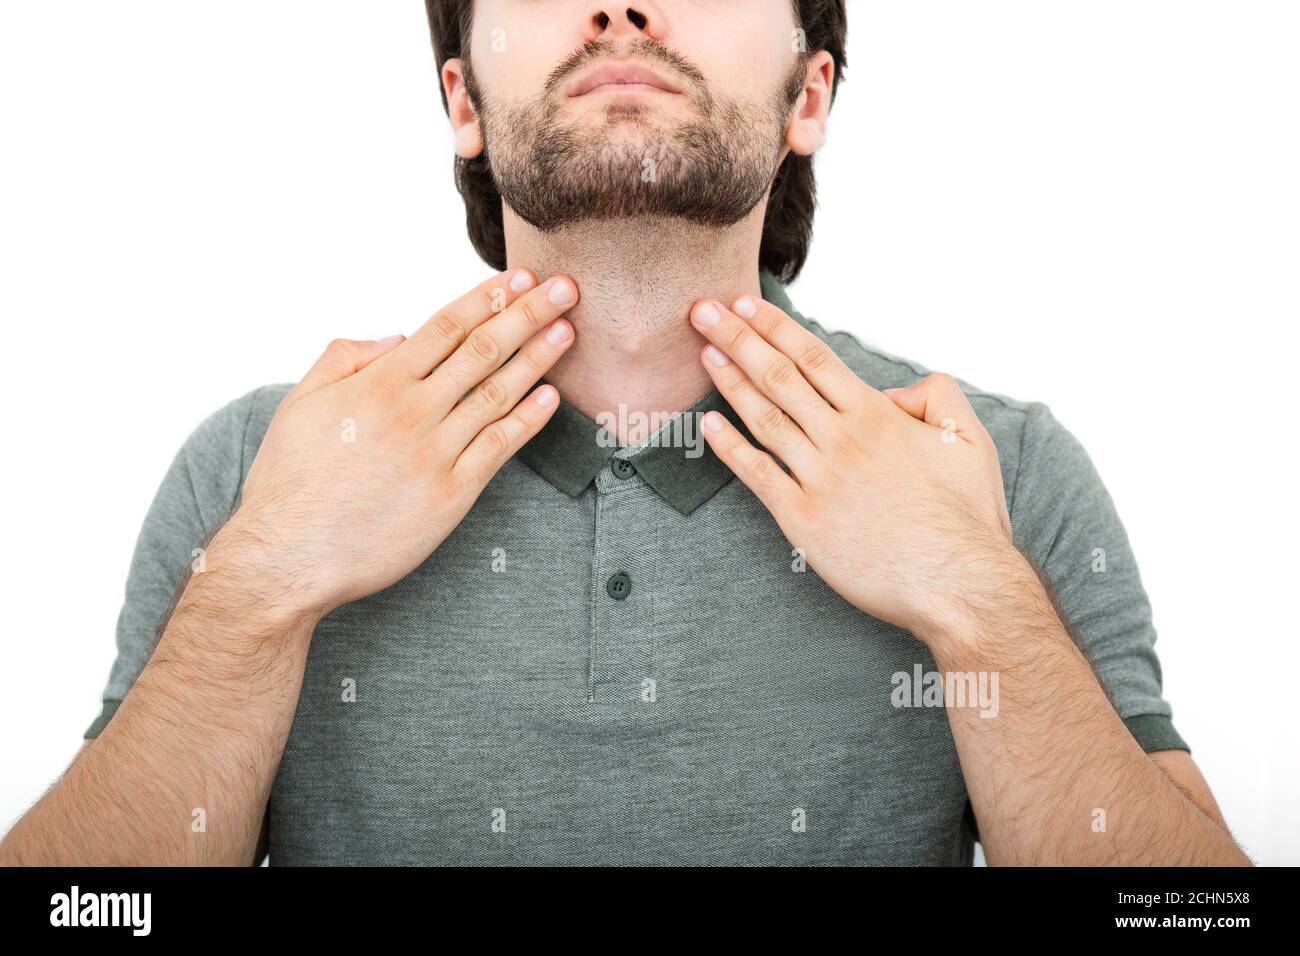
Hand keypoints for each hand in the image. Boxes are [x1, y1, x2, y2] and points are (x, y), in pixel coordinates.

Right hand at [229, 269, 578, 616]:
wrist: (291, 556)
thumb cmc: (291, 480)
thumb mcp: (301, 402)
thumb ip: (345, 357)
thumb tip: (398, 335)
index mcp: (378, 383)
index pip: (446, 326)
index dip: (488, 297)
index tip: (520, 278)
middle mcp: (412, 411)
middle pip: (482, 350)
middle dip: (528, 314)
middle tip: (565, 289)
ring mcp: (435, 453)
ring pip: (498, 394)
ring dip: (538, 359)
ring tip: (567, 331)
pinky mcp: (451, 494)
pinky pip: (499, 447)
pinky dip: (528, 420)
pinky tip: (551, 397)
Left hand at [689, 294, 1025, 649]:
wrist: (960, 584)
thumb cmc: (967, 519)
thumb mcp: (969, 440)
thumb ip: (937, 396)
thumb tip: (897, 392)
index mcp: (878, 417)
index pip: (815, 358)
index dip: (775, 328)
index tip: (746, 305)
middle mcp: (843, 440)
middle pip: (780, 376)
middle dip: (738, 338)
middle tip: (703, 310)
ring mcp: (820, 479)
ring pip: (764, 418)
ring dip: (729, 382)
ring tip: (703, 353)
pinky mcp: (804, 521)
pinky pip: (758, 476)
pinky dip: (729, 448)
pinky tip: (708, 425)